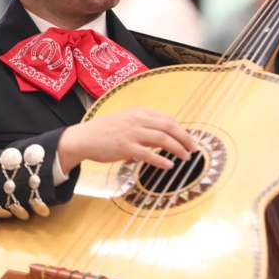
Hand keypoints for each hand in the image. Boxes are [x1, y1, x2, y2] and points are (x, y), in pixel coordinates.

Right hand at [57, 108, 197, 172]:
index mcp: (139, 112)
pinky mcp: (126, 148)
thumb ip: (144, 126)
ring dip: (178, 149)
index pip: (167, 118)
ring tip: (186, 157)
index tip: (188, 138)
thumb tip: (162, 137)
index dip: (181, 129)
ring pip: (162, 139)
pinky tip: (169, 166)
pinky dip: (162, 160)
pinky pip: (149, 154)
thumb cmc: (105, 131)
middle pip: (169, 126)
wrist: (84, 138)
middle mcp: (137, 120)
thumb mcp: (126, 121)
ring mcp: (132, 133)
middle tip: (194, 148)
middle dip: (185, 138)